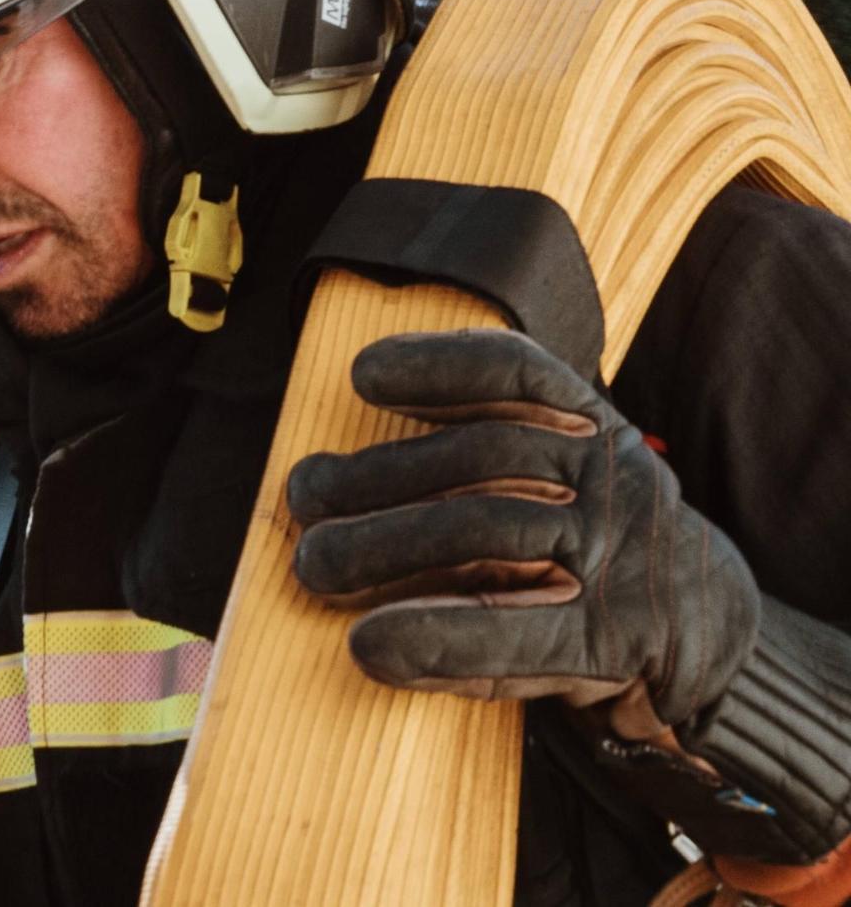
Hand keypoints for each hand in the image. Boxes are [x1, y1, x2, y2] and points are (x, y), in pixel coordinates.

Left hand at [287, 328, 759, 741]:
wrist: (709, 637)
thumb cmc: (594, 542)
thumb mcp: (565, 471)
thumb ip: (486, 441)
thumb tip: (350, 436)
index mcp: (592, 430)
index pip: (519, 374)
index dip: (440, 366)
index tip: (361, 373)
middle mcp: (609, 481)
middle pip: (481, 458)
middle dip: (377, 473)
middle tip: (303, 496)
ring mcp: (615, 561)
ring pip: (486, 532)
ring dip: (384, 546)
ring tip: (313, 565)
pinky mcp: (608, 644)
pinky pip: (512, 635)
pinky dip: (433, 637)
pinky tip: (369, 645)